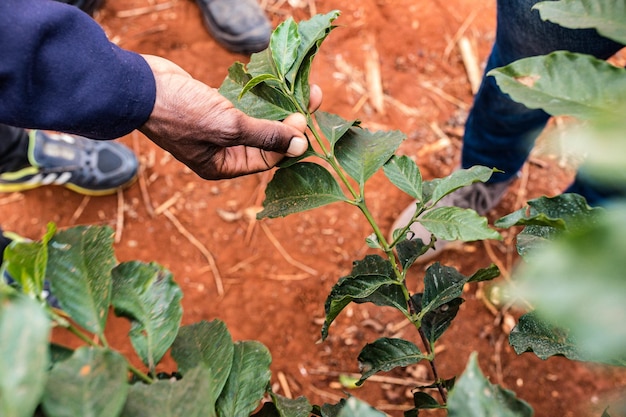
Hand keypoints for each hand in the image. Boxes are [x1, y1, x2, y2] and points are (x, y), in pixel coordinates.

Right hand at [138, 55, 321, 179]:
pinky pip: (243, 104)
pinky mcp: (212, 106)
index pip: (267, 159)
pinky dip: (259, 95)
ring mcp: (216, 128)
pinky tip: (276, 84)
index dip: (288, 142)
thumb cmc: (181, 113)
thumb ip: (265, 135)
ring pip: (257, 119)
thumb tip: (301, 144)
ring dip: (278, 105)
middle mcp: (221, 151)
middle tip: (311, 99)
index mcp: (222, 166)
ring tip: (302, 89)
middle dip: (289, 122)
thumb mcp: (228, 128)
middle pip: (265, 139)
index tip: (303, 120)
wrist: (138, 85)